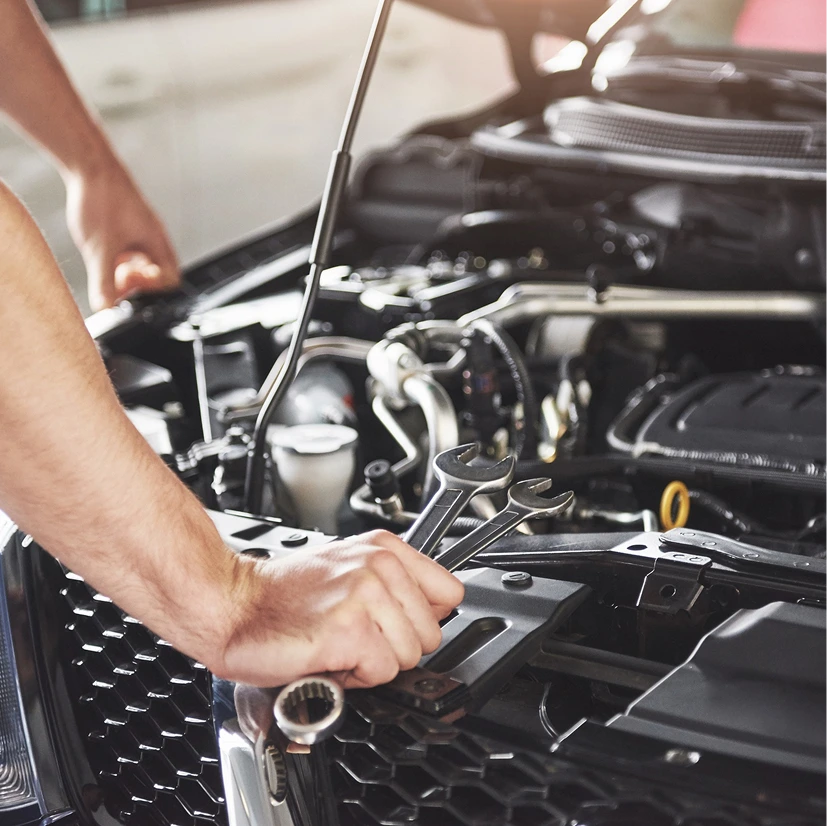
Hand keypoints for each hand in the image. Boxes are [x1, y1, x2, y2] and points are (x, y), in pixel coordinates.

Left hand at [64, 160, 178, 310]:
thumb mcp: (100, 249)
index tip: (126, 281)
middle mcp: (152, 237)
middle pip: (157, 272)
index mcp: (156, 243)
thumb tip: (105, 307)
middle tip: (114, 275)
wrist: (89, 164)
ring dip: (124, 268)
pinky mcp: (126, 223)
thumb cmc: (101, 200)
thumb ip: (103, 282)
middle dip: (136, 280)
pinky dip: (116, 254)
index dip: (150, 287)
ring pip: (141, 260)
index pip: (170, 279)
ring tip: (105, 261)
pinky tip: (98, 247)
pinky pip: (129, 247)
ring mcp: (140, 230)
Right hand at [211, 531, 464, 688]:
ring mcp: (365, 595)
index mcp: (384, 548)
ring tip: (339, 644)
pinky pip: (382, 673)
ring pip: (409, 657)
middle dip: (394, 647)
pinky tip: (329, 657)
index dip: (422, 619)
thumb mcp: (348, 571)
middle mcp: (379, 565)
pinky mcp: (350, 629)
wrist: (232, 606)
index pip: (449, 592)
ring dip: (373, 663)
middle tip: (354, 635)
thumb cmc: (282, 596)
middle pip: (432, 634)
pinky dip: (354, 678)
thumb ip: (394, 584)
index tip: (393, 624)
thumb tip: (434, 611)